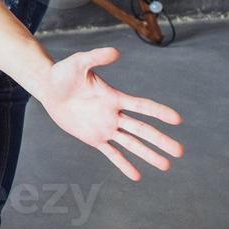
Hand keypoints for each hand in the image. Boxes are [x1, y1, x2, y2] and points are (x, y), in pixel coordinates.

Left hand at [38, 47, 182, 180]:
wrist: (48, 88)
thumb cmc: (64, 72)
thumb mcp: (79, 62)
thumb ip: (96, 57)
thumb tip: (115, 51)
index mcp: (114, 97)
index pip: (141, 106)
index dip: (158, 112)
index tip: (177, 119)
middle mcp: (114, 114)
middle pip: (142, 129)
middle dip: (160, 140)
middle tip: (180, 151)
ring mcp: (105, 127)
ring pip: (131, 144)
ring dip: (148, 154)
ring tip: (166, 166)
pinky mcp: (93, 138)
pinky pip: (111, 153)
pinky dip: (123, 164)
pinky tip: (136, 176)